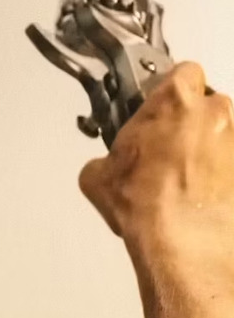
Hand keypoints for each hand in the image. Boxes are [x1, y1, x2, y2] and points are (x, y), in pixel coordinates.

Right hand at [78, 62, 233, 317]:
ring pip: (227, 137)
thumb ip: (106, 156)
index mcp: (176, 100)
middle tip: (171, 149)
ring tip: (192, 181)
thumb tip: (106, 167)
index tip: (161, 106)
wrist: (186, 245)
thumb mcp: (97, 175)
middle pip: (211, 103)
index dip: (170, 90)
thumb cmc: (150, 205)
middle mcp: (218, 113)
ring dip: (214, 152)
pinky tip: (210, 199)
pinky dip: (226, 180)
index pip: (181, 71)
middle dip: (194, 124)